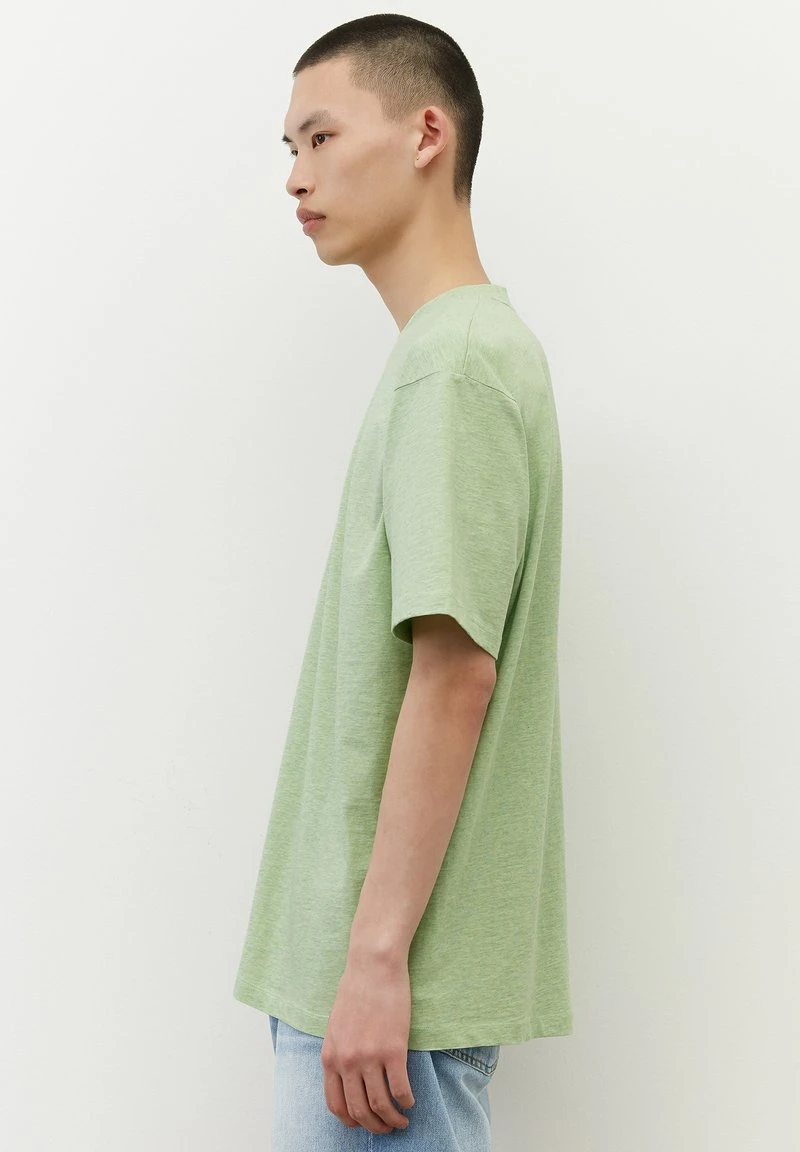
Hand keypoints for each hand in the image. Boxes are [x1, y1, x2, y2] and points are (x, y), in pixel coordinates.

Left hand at [321, 948, 415, 1132]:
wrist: (373, 966)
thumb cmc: (356, 989)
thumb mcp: (335, 1025)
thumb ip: (338, 1052)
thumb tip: (347, 1076)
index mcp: (330, 1056)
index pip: (336, 1104)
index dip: (351, 1121)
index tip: (363, 1123)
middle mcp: (347, 1061)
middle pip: (359, 1111)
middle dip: (374, 1126)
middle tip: (387, 1127)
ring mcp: (369, 1057)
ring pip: (380, 1105)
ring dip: (392, 1119)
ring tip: (402, 1120)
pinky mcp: (393, 1049)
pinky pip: (400, 1089)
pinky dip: (406, 1101)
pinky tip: (411, 1101)